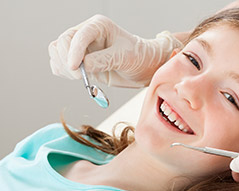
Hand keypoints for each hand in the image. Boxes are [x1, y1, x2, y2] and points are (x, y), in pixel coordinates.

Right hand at [48, 14, 182, 86]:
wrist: (143, 68)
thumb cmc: (138, 57)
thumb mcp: (124, 57)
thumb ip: (104, 60)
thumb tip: (83, 66)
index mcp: (98, 26)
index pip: (79, 35)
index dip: (73, 51)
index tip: (75, 68)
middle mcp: (86, 34)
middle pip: (62, 42)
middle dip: (67, 61)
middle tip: (80, 76)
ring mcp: (80, 47)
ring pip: (56, 52)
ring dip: (63, 67)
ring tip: (82, 77)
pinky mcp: (78, 61)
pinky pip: (59, 64)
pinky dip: (63, 73)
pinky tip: (79, 77)